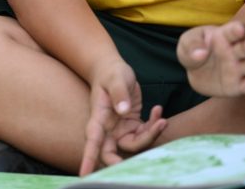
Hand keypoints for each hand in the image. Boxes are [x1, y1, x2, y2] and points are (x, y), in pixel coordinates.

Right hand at [79, 60, 166, 174]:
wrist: (114, 70)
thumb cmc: (111, 73)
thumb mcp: (116, 78)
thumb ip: (120, 93)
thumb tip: (123, 111)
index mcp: (98, 118)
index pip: (92, 141)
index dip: (88, 158)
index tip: (84, 174)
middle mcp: (107, 129)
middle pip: (111, 154)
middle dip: (126, 160)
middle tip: (145, 157)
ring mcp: (120, 129)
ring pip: (134, 146)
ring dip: (150, 135)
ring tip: (161, 117)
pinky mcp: (132, 126)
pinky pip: (145, 135)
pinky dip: (154, 126)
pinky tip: (158, 110)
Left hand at [177, 21, 244, 97]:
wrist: (196, 72)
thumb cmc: (193, 50)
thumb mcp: (186, 44)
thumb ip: (191, 45)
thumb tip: (199, 54)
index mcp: (223, 36)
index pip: (232, 31)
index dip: (236, 29)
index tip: (238, 29)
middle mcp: (235, 51)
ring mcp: (239, 68)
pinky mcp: (239, 85)